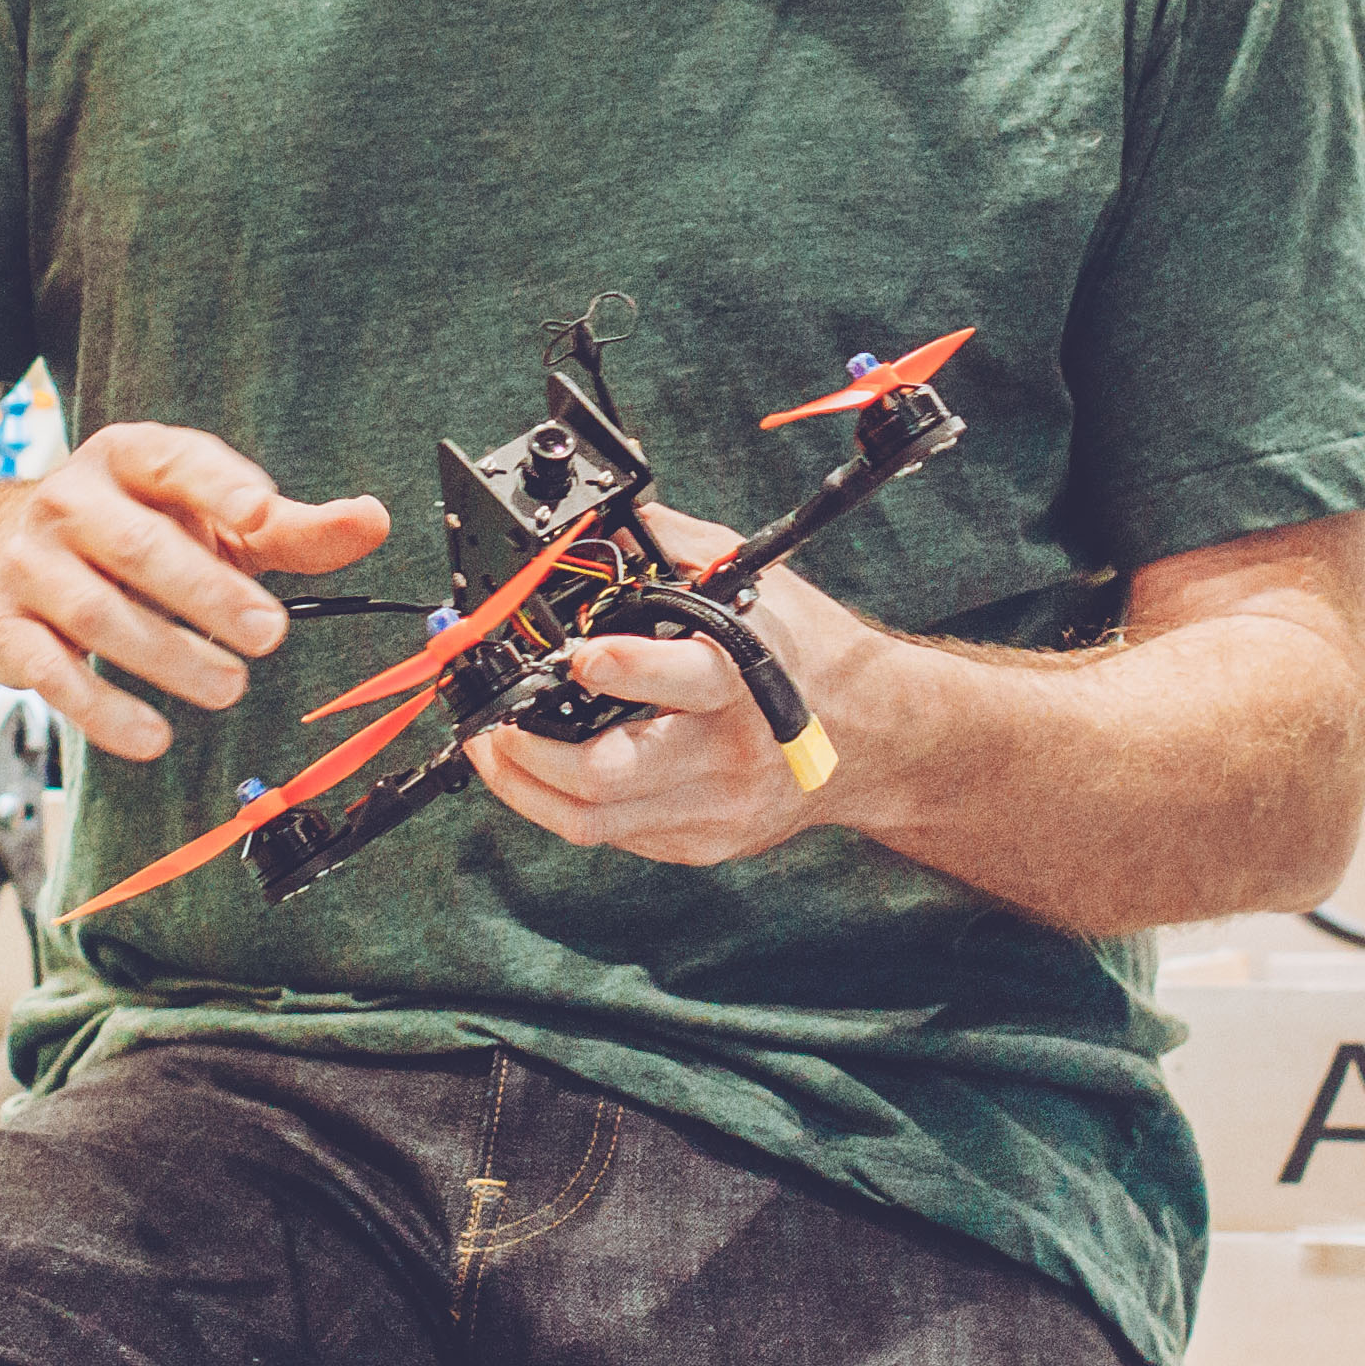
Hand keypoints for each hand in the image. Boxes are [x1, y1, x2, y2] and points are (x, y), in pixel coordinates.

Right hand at [0, 424, 385, 760]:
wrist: (1, 554)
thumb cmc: (135, 535)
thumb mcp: (212, 521)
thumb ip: (291, 527)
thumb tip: (372, 521)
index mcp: (131, 459)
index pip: (176, 462)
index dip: (218, 485)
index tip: (262, 512)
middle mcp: (72, 504)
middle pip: (139, 547)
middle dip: (206, 592)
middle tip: (267, 633)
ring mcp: (31, 564)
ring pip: (96, 613)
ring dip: (165, 656)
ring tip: (227, 688)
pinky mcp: (4, 628)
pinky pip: (49, 670)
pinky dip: (100, 709)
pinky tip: (150, 736)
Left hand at [472, 502, 875, 867]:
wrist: (877, 739)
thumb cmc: (810, 653)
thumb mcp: (757, 582)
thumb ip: (679, 547)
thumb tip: (610, 522)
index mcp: (744, 674)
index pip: (677, 678)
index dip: (615, 669)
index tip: (575, 655)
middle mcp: (728, 750)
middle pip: (609, 773)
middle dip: (527, 754)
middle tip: (487, 724)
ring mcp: (715, 807)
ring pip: (596, 821)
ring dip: (525, 788)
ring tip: (492, 753)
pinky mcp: (705, 843)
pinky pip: (617, 838)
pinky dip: (568, 807)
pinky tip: (544, 777)